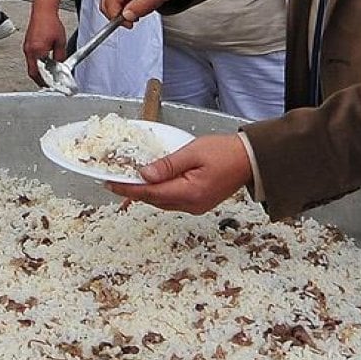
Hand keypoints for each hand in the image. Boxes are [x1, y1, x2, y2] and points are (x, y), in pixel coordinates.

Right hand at [22, 10, 67, 86]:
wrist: (43, 10)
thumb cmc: (50, 23)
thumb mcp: (60, 42)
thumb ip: (60, 56)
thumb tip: (61, 66)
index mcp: (37, 51)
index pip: (39, 72)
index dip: (45, 81)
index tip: (50, 85)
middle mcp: (29, 50)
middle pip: (32, 71)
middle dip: (39, 79)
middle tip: (46, 84)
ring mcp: (27, 47)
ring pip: (30, 65)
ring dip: (38, 71)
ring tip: (46, 74)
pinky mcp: (27, 43)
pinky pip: (30, 58)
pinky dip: (36, 63)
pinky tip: (43, 62)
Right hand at [99, 0, 189, 28]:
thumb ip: (140, 5)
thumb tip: (126, 16)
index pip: (109, 1)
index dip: (116, 16)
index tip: (129, 23)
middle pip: (105, 5)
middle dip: (117, 16)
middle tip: (134, 20)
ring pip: (109, 7)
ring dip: (121, 15)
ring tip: (138, 11)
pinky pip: (116, 6)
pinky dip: (124, 12)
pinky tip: (136, 9)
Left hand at [106, 134, 251, 213]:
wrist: (251, 160)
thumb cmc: (225, 152)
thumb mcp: (193, 152)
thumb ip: (167, 164)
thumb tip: (144, 174)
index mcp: (189, 193)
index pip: (150, 192)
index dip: (128, 189)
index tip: (110, 183)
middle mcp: (191, 205)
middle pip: (154, 200)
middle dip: (133, 192)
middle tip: (113, 182)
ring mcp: (195, 207)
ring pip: (162, 202)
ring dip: (145, 193)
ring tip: (127, 184)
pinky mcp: (199, 203)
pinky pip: (172, 201)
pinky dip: (159, 193)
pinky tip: (151, 186)